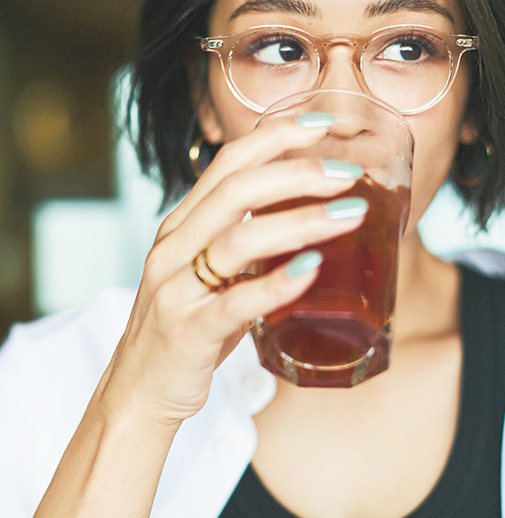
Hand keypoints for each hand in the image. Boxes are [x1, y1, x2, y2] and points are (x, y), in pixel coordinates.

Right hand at [99, 116, 365, 424]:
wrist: (139, 394)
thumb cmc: (190, 331)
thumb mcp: (216, 275)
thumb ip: (255, 246)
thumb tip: (320, 218)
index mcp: (183, 227)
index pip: (227, 163)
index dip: (275, 137)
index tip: (323, 123)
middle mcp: (174, 248)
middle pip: (235, 191)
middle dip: (298, 173)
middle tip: (350, 171)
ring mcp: (177, 289)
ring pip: (238, 240)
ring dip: (301, 221)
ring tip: (351, 214)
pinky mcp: (188, 332)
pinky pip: (236, 301)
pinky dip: (278, 283)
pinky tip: (314, 269)